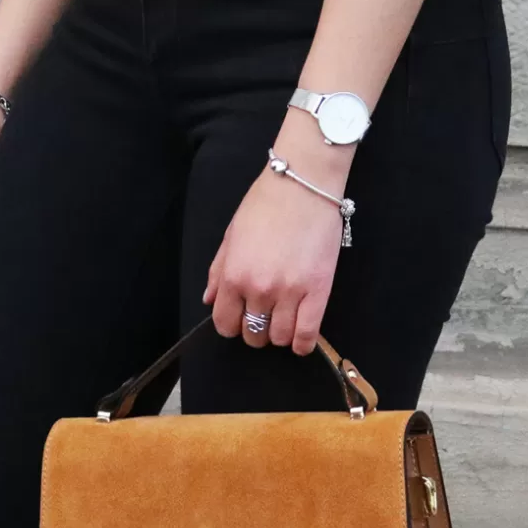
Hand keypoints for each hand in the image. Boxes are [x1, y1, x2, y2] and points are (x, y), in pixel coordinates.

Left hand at [203, 125, 354, 353]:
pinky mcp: (318, 291)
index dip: (232, 325)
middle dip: (256, 330)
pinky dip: (302, 344)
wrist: (303, 183)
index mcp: (233, 276)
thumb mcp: (232, 235)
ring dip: (279, 334)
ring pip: (279, 338)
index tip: (240, 318)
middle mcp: (258, 288)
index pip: (225, 324)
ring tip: (284, 319)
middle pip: (253, 335)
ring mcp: (289, 292)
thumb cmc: (266, 204)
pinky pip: (306, 334)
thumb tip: (209, 300)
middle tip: (264, 315)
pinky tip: (300, 340)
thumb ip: (218, 271)